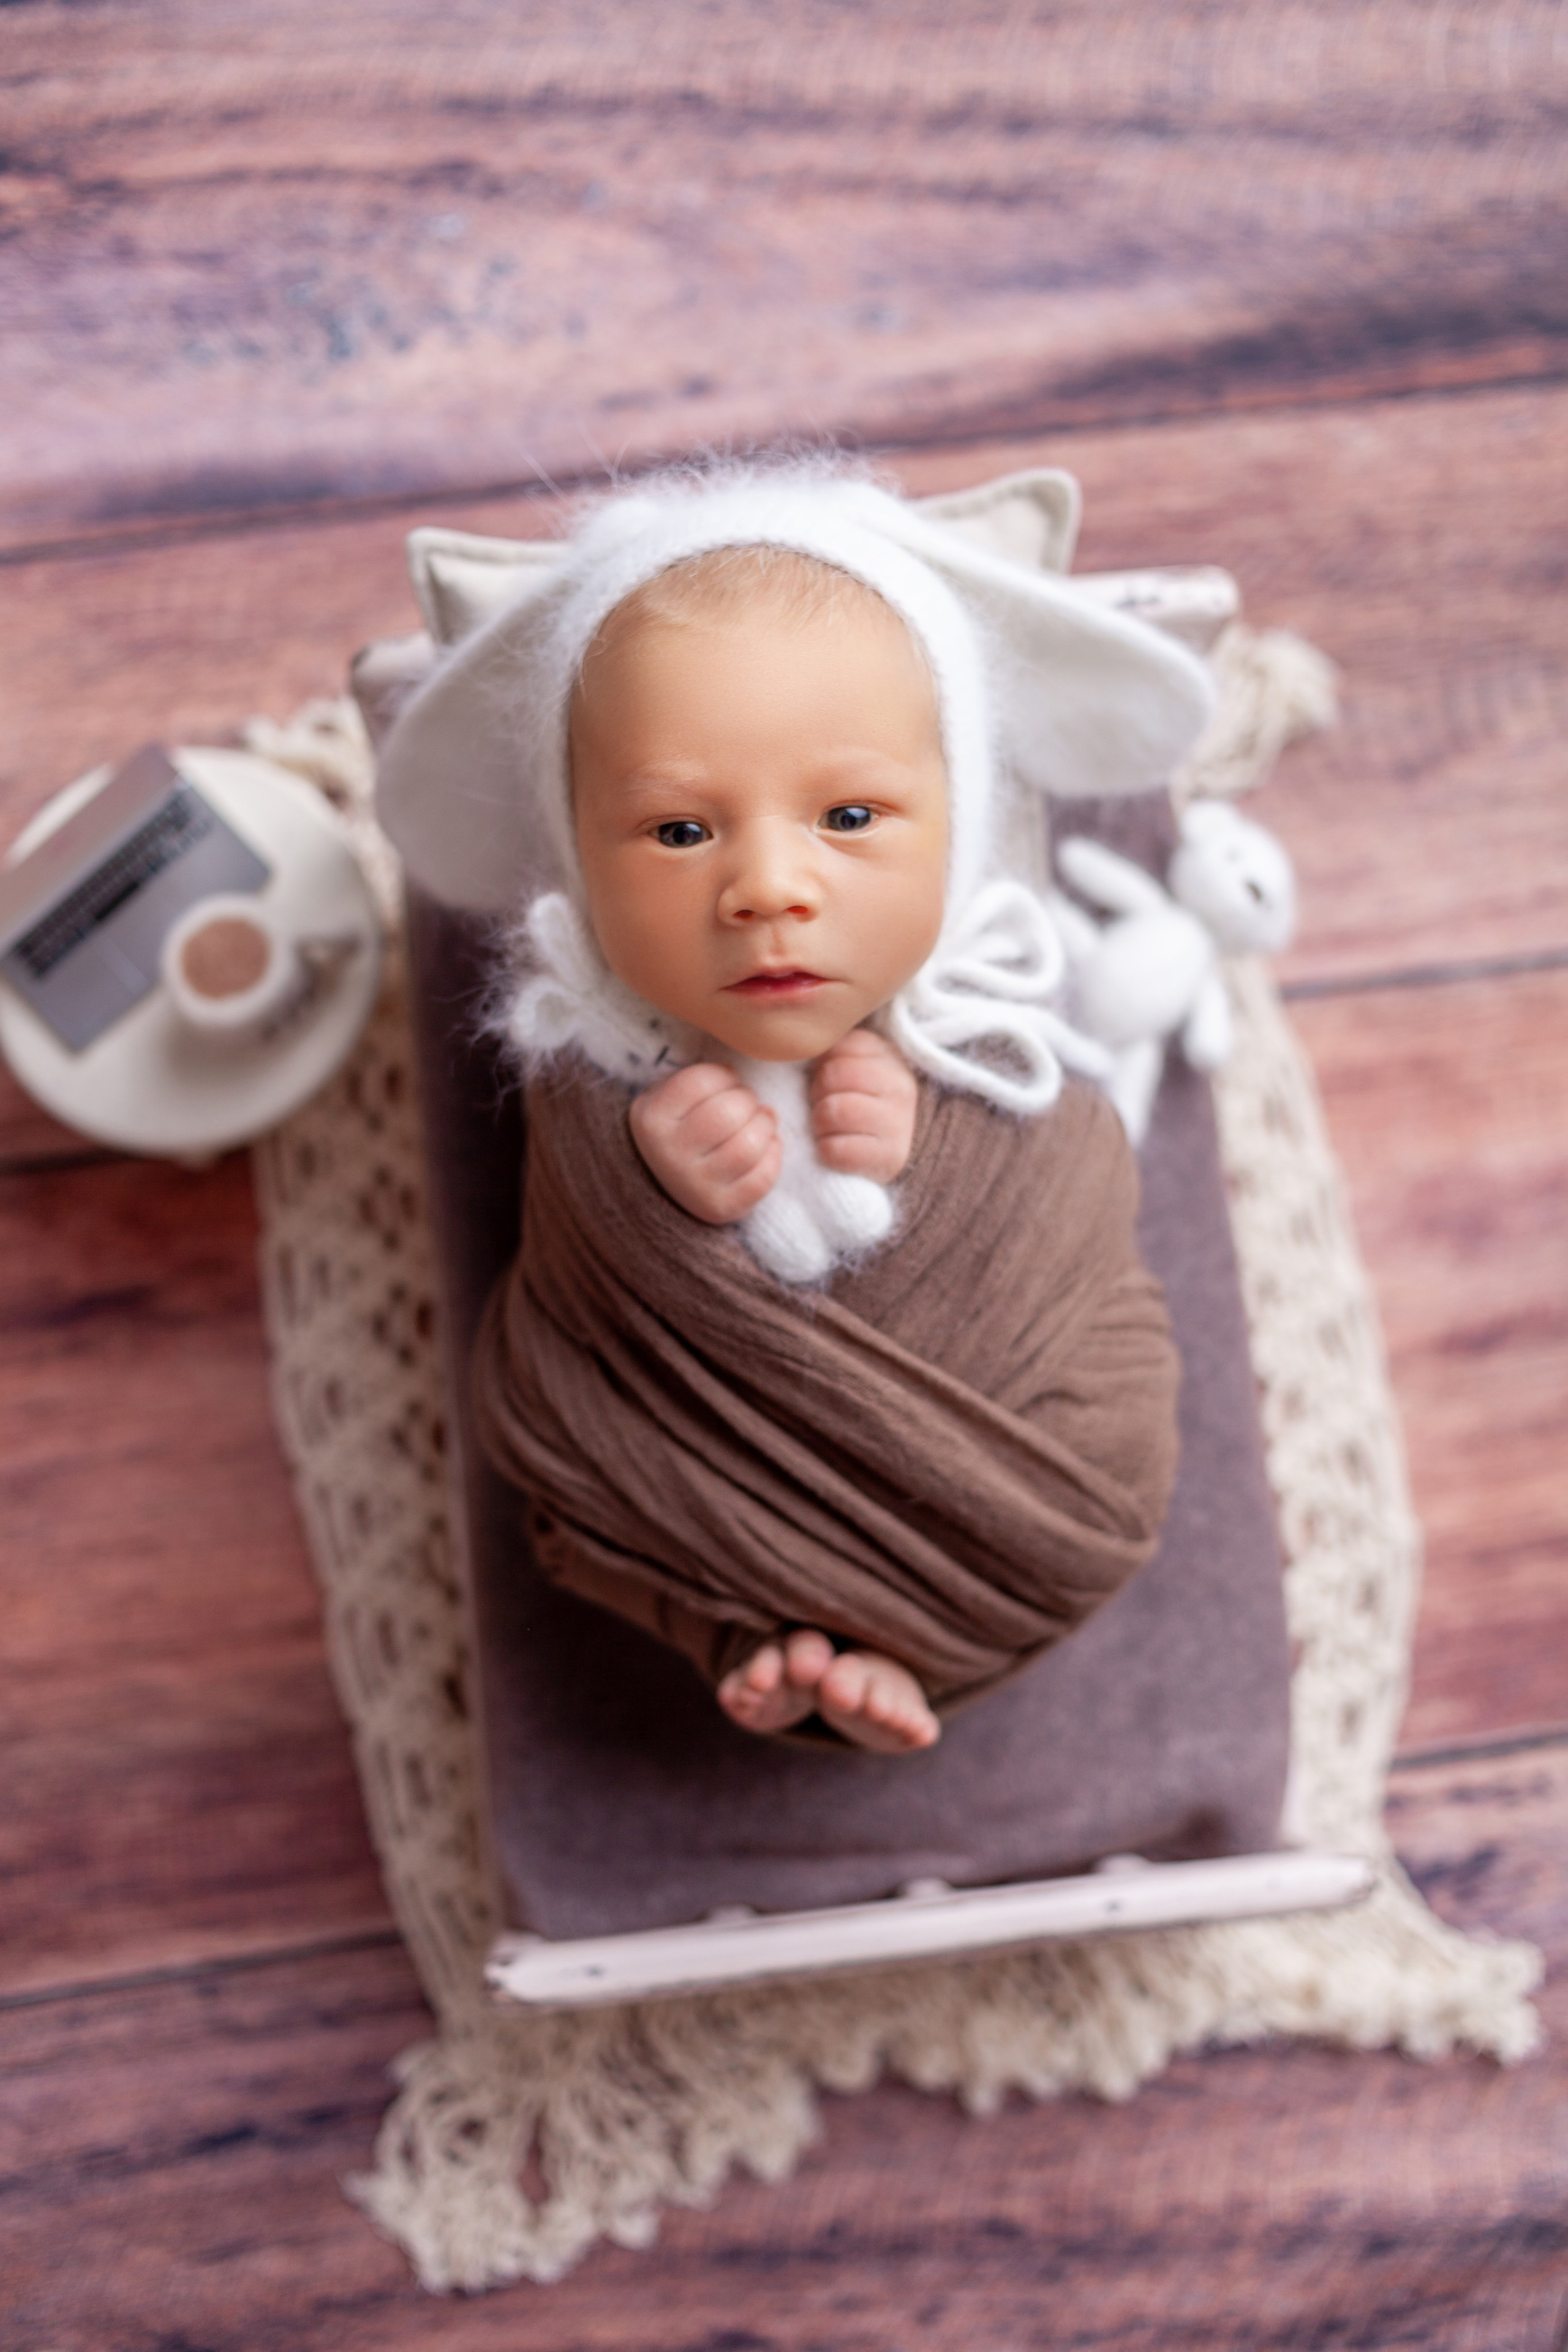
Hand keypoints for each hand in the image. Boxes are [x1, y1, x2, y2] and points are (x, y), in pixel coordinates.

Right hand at [629, 1062, 781, 1223]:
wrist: (661, 1186)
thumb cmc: (677, 1129)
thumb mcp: (666, 1099)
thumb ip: (695, 1081)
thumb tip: (738, 1076)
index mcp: (652, 1121)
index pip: (700, 1082)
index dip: (725, 1076)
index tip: (730, 1081)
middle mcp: (669, 1155)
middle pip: (728, 1113)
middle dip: (748, 1100)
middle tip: (748, 1102)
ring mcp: (695, 1186)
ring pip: (749, 1145)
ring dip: (765, 1125)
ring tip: (762, 1119)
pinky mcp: (721, 1208)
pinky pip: (763, 1176)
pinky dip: (773, 1154)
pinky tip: (767, 1144)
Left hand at [810, 1028, 916, 1182]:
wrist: (892, 1150)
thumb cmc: (863, 1102)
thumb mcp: (857, 1066)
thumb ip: (836, 1051)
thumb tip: (802, 1044)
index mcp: (890, 1056)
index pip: (839, 1046)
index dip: (821, 1064)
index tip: (830, 1080)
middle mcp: (899, 1086)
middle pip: (832, 1076)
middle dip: (817, 1093)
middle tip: (826, 1105)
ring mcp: (897, 1123)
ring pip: (831, 1112)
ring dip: (819, 1123)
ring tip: (829, 1127)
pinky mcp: (888, 1157)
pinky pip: (834, 1150)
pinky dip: (826, 1151)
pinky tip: (837, 1147)